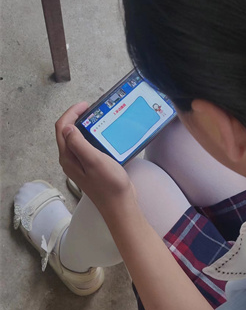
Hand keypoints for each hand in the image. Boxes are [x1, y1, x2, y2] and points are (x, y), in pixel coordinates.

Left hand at [55, 102, 136, 216]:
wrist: (119, 204)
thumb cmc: (109, 184)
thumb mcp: (94, 160)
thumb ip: (78, 143)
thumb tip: (67, 127)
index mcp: (68, 157)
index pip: (61, 128)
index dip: (71, 113)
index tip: (86, 105)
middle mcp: (70, 160)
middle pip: (66, 132)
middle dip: (76, 117)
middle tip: (92, 108)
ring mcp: (79, 164)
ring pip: (75, 139)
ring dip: (84, 126)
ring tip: (98, 117)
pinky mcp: (89, 167)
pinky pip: (85, 146)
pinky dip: (91, 136)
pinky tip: (103, 134)